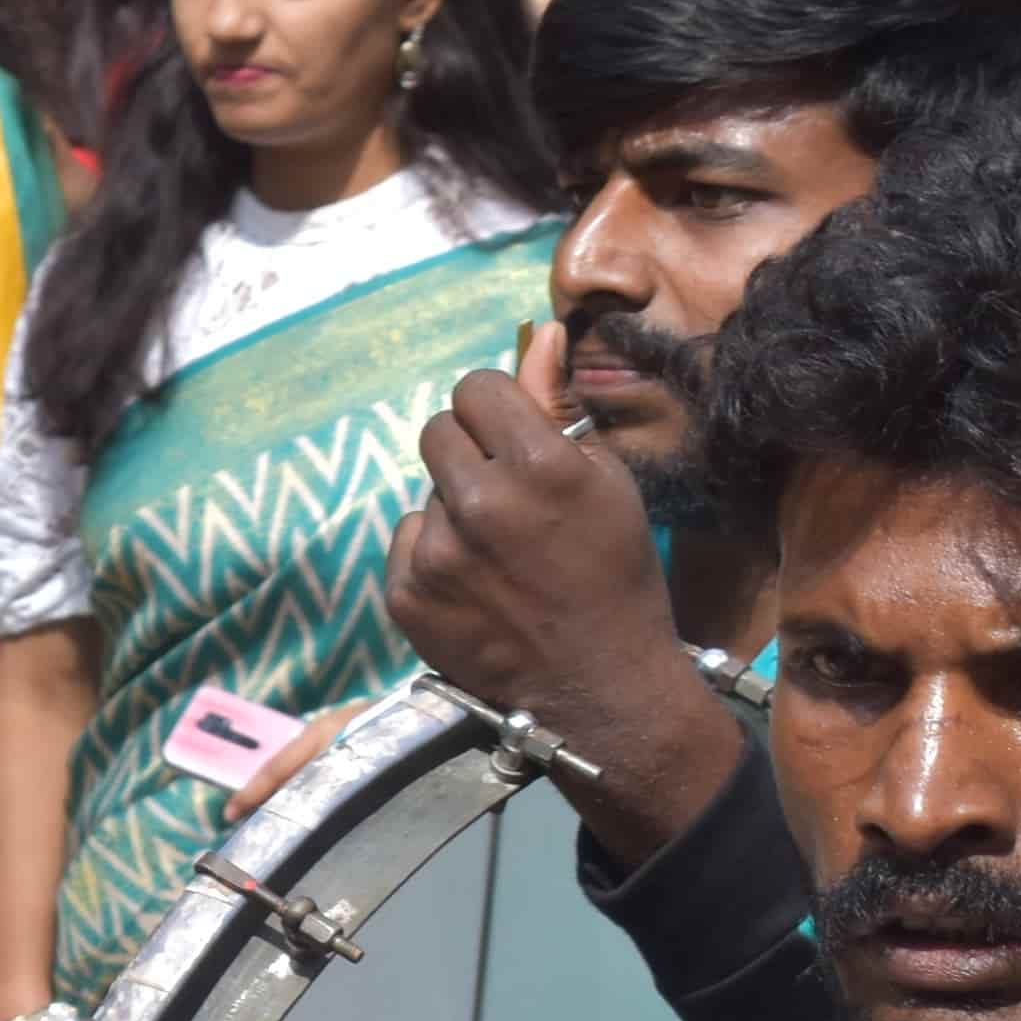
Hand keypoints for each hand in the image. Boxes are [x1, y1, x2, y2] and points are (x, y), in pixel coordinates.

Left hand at [381, 328, 745, 855]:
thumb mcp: (607, 484)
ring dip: (455, 509)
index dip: (495, 409)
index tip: (509, 434)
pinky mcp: (406, 595)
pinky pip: (406, 541)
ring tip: (499, 554)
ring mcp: (435, 554)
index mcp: (539, 467)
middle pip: (437, 430)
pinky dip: (432, 557)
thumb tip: (544, 333)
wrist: (600, 688)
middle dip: (468, 450)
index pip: (476, 387)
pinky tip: (475, 586)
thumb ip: (557, 408)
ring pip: (426, 491)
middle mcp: (480, 504)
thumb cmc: (615, 577)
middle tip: (502, 492)